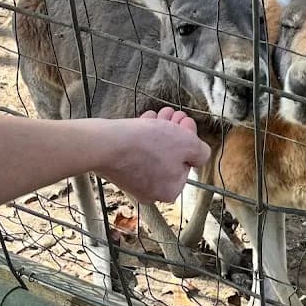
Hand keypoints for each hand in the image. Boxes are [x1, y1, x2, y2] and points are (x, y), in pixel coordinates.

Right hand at [96, 108, 211, 204]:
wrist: (104, 144)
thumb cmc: (147, 145)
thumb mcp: (187, 144)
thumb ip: (201, 151)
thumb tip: (200, 154)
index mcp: (170, 191)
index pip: (187, 162)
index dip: (189, 138)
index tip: (185, 121)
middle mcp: (151, 191)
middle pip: (170, 156)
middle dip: (174, 132)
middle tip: (173, 114)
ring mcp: (132, 181)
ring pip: (153, 151)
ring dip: (159, 129)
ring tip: (160, 113)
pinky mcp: (118, 169)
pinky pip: (136, 151)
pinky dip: (142, 135)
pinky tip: (145, 120)